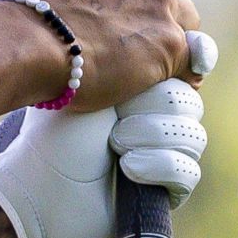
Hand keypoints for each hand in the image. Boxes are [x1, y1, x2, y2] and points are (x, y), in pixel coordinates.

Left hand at [0, 73, 210, 237]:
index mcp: (136, 88)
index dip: (182, 66)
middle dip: (153, 107)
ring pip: (193, 136)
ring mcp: (162, 157)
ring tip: (114, 146)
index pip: (182, 68)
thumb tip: (196, 45)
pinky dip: (159, 166)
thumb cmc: (57, 135)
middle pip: (190, 102)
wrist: (42, 189)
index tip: (172, 67)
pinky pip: (188, 172)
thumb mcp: (93, 87)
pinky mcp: (166, 192)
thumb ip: (137, 63)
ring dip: (151, 136)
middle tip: (115, 121)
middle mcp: (153, 120)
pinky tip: (129, 169)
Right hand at [10, 0, 202, 110]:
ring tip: (131, 54)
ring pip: (188, 16)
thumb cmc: (26, 14)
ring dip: (168, 33)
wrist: (28, 46)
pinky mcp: (172, 42)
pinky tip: (156, 78)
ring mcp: (160, 0)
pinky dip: (178, 70)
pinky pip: (193, 58)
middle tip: (137, 19)